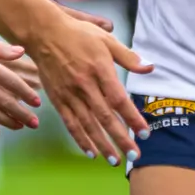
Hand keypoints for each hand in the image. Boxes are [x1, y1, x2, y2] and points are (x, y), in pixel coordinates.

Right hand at [27, 17, 153, 166]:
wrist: (45, 34)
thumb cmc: (78, 35)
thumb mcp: (107, 40)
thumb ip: (128, 57)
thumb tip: (149, 67)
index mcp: (100, 70)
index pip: (119, 100)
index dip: (132, 118)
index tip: (144, 133)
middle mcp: (85, 85)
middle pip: (105, 117)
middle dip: (121, 138)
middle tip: (134, 155)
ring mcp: (70, 95)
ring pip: (88, 124)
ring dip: (102, 144)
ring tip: (114, 160)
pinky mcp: (58, 100)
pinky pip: (70, 123)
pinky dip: (80, 139)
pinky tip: (91, 151)